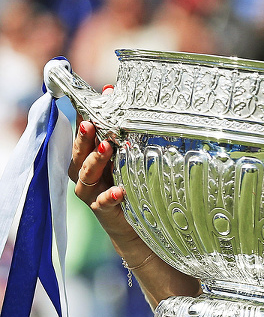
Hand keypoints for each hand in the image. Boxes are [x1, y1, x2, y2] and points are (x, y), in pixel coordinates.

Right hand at [67, 101, 142, 251]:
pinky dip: (110, 196)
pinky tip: (119, 190)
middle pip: (79, 153)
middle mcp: (84, 174)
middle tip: (90, 124)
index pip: (83, 136)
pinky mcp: (102, 209)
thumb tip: (115, 93)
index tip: (89, 103)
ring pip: (86, 175)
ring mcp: (91, 193)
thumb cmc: (126, 184)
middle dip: (83, 138)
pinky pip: (103, 202)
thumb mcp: (124, 158)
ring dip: (95, 160)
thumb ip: (120, 134)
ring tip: (106, 147)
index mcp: (88, 158)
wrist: (131, 223)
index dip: (83, 119)